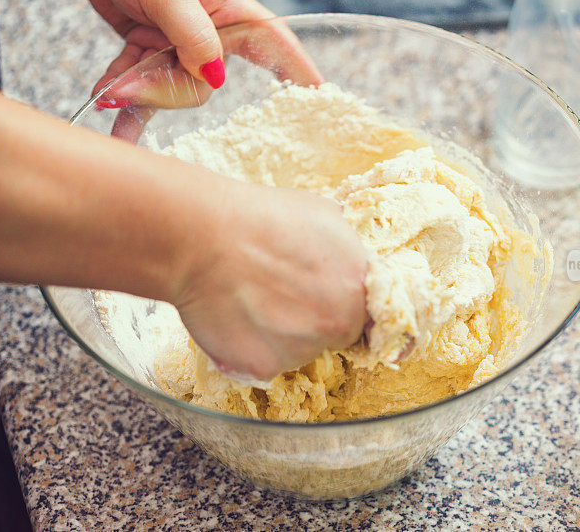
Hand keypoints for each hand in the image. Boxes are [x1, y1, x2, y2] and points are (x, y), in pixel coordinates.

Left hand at [89, 0, 321, 98]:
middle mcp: (207, 29)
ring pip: (170, 87)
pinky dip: (125, 94)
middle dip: (167, 91)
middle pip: (206, 82)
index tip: (320, 97)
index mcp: (228, 10)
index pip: (274, 43)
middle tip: (130, 89)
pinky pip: (141, 80)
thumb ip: (193, 35)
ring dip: (139, 95)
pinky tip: (110, 106)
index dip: (299, 70)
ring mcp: (177, 40)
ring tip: (110, 94)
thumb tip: (215, 79)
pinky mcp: (147, 45)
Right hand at [171, 180, 368, 379]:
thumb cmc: (261, 217)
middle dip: (318, 320)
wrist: (204, 236)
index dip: (353, 311)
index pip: (375, 317)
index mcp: (360, 284)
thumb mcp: (324, 214)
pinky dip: (254, 348)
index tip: (339, 310)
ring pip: (301, 351)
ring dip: (285, 335)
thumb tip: (351, 255)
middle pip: (338, 334)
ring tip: (256, 299)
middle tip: (285, 294)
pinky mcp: (266, 365)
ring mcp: (303, 348)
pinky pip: (267, 363)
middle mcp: (340, 321)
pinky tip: (240, 317)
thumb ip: (348, 246)